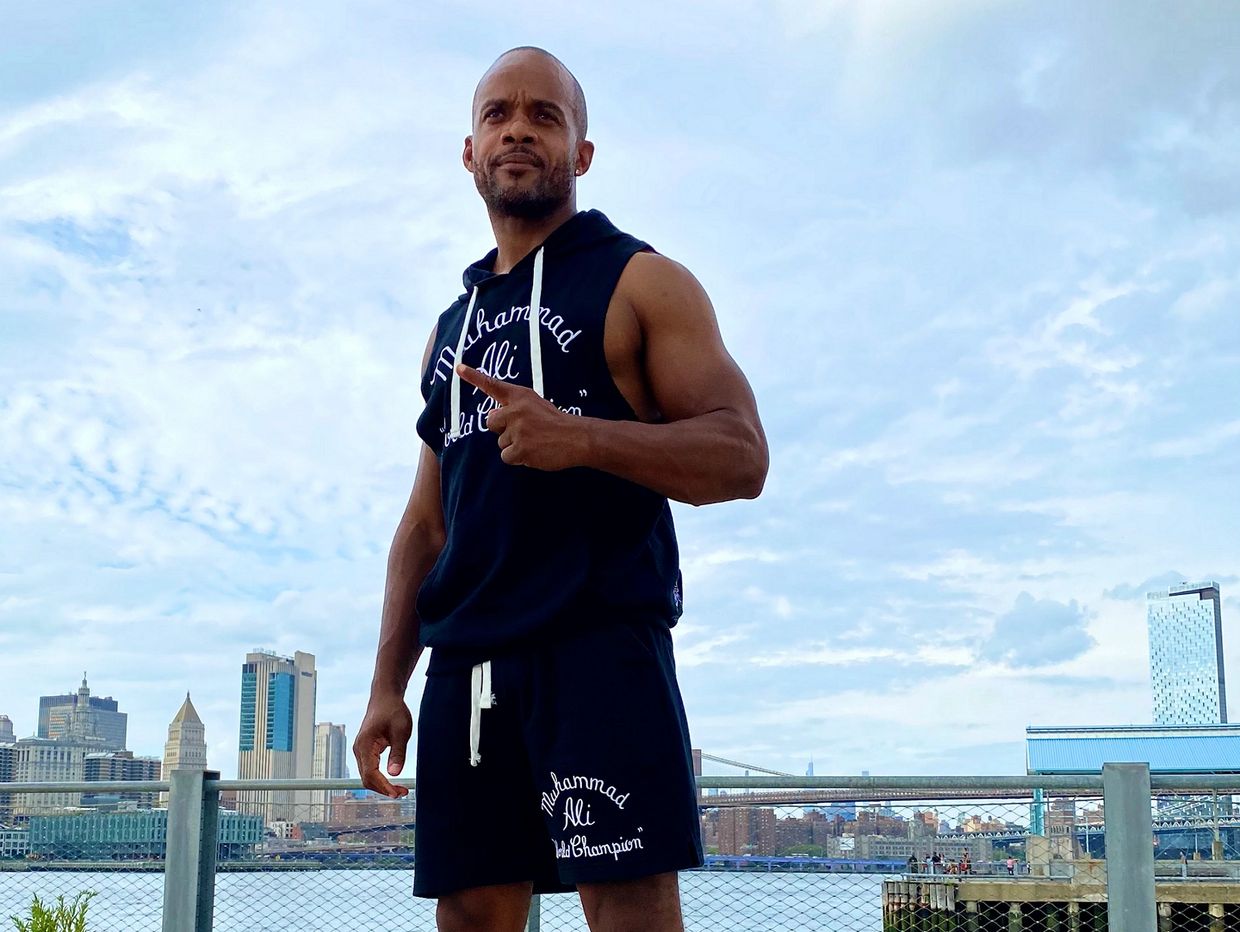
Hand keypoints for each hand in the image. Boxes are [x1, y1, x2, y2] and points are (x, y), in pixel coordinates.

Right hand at [352, 692, 412, 797]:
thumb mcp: (401, 731)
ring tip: (401, 790)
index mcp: (365, 744)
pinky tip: (393, 780)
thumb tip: (394, 774)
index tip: (397, 793)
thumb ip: (398, 753)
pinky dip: (380, 778)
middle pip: (367, 778)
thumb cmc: (394, 710)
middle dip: (383, 789)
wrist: (385, 697)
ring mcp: (360, 750)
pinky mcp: (365, 750)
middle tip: (403, 793)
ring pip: (367, 776)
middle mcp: (358, 749)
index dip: (383, 786)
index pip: (370, 774)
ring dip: (382, 785)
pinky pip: (370, 769)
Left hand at [456, 364, 588, 470]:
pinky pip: (507, 457)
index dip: (474, 376)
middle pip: (491, 421)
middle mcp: (516, 411)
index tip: (459, 368)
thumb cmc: (557, 423)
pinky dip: (518, 458)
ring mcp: (518, 430)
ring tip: (535, 443)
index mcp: (521, 396)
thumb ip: (515, 408)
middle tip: (523, 432)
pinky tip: (533, 453)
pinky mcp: (521, 449)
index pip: (493, 385)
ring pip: (501, 442)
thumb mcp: (537, 405)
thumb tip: (492, 415)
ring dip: (514, 446)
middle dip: (502, 429)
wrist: (577, 438)